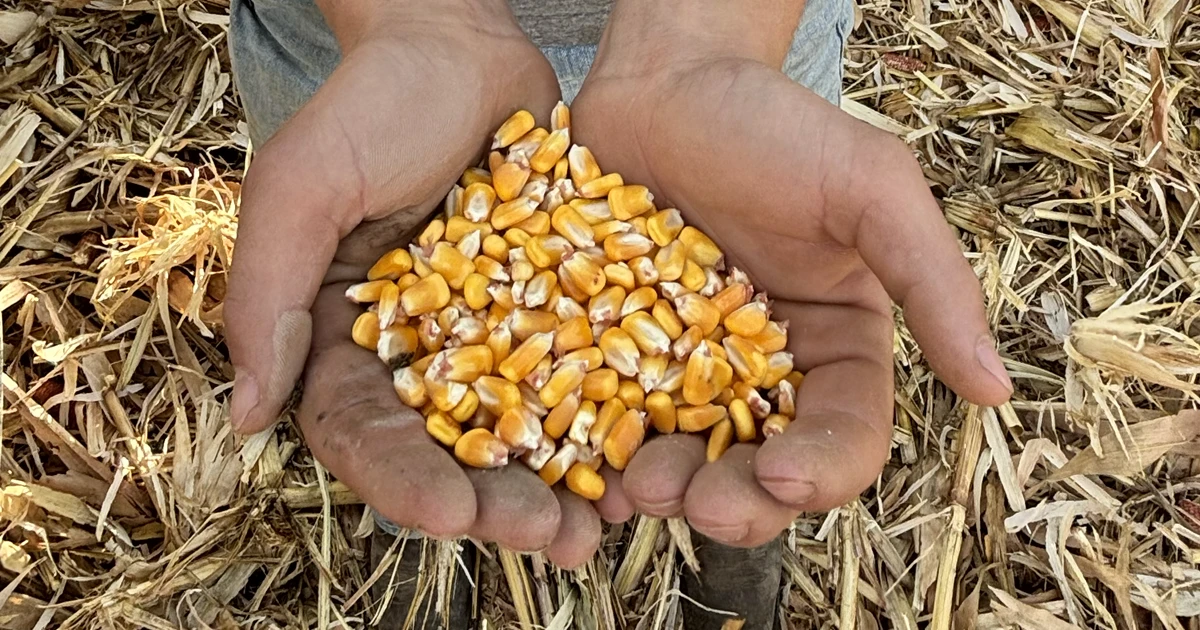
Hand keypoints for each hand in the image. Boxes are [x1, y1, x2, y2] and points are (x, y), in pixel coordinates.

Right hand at [224, 0, 600, 566]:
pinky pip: (581, 375)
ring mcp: (489, 336)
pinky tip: (643, 458)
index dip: (403, 480)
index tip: (450, 514)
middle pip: (450, 450)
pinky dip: (607, 420)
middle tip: (548, 540)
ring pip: (522, 429)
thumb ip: (269, 293)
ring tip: (597, 526)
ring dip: (558, 485)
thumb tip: (245, 415)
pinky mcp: (551, 310)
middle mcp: (417, 353)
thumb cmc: (371, 104)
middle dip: (495, 504)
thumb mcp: (303, 185)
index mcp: (342, 339)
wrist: (462, 44)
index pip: (363, 431)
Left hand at [570, 0, 1012, 545]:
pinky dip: (598, 457)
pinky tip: (583, 471)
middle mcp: (765, 374)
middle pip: (761, 471)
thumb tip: (999, 390)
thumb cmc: (775, 127)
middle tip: (696, 504)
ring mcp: (684, 370)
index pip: (846, 436)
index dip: (823, 471)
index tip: (782, 475)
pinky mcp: (616, 357)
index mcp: (837, 348)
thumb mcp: (871, 190)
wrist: (665, 81)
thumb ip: (934, 282)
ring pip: (683, 462)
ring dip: (664, 491)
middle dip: (736, 504)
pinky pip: (609, 422)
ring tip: (633, 488)